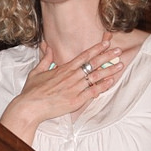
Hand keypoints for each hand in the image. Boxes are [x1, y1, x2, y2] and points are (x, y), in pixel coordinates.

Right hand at [0, 34, 123, 142]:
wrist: (30, 107)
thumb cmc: (31, 91)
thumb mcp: (36, 71)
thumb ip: (45, 59)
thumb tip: (48, 47)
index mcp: (63, 69)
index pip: (83, 56)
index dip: (96, 49)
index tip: (106, 43)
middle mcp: (71, 76)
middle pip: (93, 64)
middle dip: (107, 56)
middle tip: (118, 51)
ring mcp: (74, 88)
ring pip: (95, 77)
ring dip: (109, 70)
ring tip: (120, 65)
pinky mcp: (76, 100)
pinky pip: (93, 92)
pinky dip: (103, 86)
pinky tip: (111, 81)